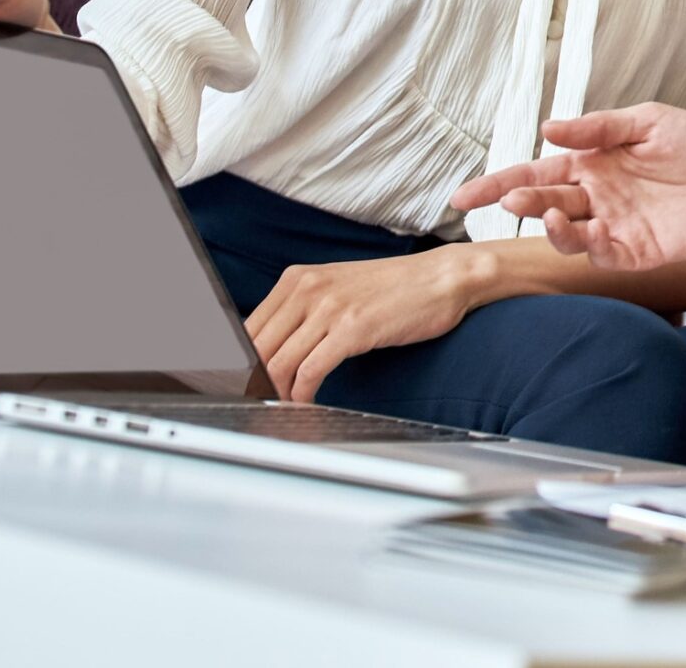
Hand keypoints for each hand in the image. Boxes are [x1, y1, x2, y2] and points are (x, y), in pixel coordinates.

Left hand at [245, 249, 485, 402]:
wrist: (444, 277)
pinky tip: (308, 403)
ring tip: (284, 408)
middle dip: (255, 383)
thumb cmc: (396, 289)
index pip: (247, 328)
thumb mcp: (339, 290)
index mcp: (298, 279)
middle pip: (257, 348)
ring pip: (279, 363)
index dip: (241, 364)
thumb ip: (304, 313)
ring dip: (277, 394)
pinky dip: (303, 395)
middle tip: (260, 404)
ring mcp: (330, 308)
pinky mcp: (352, 329)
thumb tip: (271, 351)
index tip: (245, 386)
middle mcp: (308, 289)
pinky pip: (310, 372)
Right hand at [448, 104, 685, 273]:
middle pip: (543, 203)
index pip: (534, 174)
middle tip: (508, 199)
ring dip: (548, 225)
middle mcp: (595, 197)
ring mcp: (613, 226)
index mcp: (592, 163)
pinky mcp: (635, 251)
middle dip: (519, 203)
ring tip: (543, 213)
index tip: (462, 197)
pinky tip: (582, 229)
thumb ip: (599, 127)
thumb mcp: (648, 121)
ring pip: (566, 232)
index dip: (497, 185)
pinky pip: (600, 254)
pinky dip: (584, 245)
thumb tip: (547, 128)